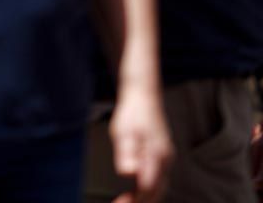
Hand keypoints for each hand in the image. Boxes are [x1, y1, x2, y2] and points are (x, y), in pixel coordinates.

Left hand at [110, 86, 172, 202]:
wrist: (144, 97)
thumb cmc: (132, 114)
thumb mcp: (123, 132)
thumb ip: (126, 153)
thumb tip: (127, 173)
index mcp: (155, 156)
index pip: (147, 188)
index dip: (134, 201)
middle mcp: (165, 160)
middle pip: (156, 191)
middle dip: (140, 202)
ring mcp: (166, 158)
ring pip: (159, 186)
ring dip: (145, 198)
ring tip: (126, 201)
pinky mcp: (163, 155)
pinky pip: (159, 178)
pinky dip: (148, 189)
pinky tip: (136, 191)